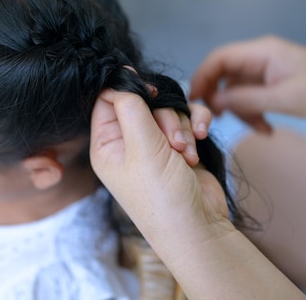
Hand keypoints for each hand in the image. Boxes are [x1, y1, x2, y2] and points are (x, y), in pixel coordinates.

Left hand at [90, 90, 230, 246]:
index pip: (107, 100)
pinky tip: (199, 140)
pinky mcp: (178, 146)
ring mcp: (154, 145)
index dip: (128, 90)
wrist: (198, 227)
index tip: (148, 93)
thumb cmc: (162, 196)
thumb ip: (131, 107)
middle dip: (163, 117)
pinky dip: (195, 127)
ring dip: (181, 126)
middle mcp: (127, 143)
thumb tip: (121, 77)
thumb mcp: (141, 147)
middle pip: (142, 102)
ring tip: (184, 154)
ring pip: (168, 110)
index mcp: (106, 144)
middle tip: (170, 141)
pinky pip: (187, 119)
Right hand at [189, 36, 305, 131]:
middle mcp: (259, 57)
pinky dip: (253, 114)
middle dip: (220, 99)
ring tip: (260, 128)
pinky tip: (267, 128)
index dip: (201, 77)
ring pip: (235, 90)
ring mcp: (263, 70)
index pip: (219, 58)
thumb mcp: (285, 98)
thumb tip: (212, 102)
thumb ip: (246, 99)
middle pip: (223, 75)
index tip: (193, 100)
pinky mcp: (269, 83)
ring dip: (241, 112)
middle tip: (219, 120)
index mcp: (262, 52)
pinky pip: (249, 97)